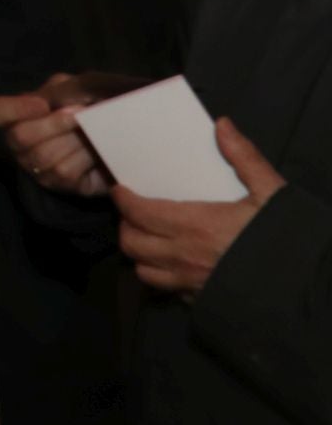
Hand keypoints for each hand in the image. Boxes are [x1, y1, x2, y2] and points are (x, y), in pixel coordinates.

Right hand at [0, 71, 141, 197]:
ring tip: (94, 133)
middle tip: (80, 115)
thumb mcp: (80, 88)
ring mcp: (37, 167)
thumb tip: (59, 104)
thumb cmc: (98, 108)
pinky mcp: (59, 185)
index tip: (43, 104)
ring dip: (74, 141)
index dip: (15, 108)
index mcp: (21, 115)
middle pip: (20, 137)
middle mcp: (21, 144)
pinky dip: (85, 159)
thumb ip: (65, 88)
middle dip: (53, 125)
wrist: (127, 136)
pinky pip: (65, 172)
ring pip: (43, 156)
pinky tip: (97, 151)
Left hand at [113, 118, 285, 296]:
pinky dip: (159, 276)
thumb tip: (222, 125)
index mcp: (194, 225)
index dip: (124, 200)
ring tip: (149, 239)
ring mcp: (189, 282)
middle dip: (127, 226)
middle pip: (132, 243)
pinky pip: (165, 290)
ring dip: (139, 254)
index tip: (120, 190)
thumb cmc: (284, 237)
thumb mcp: (271, 191)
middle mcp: (183, 255)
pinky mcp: (199, 300)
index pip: (139, 213)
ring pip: (142, 270)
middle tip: (134, 213)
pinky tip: (172, 264)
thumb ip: (244, 157)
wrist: (304, 286)